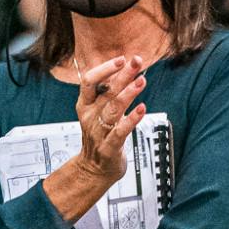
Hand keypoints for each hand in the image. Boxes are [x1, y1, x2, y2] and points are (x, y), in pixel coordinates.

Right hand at [74, 52, 147, 183]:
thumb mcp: (99, 111)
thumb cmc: (100, 135)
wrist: (94, 169)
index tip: (121, 59)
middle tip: (137, 62)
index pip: (89, 81)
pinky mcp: (109, 147)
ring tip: (142, 81)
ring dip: (128, 93)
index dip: (105, 69)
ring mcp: (99, 132)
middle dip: (123, 75)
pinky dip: (132, 119)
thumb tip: (127, 68)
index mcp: (85, 105)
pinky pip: (121, 131)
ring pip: (113, 109)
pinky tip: (142, 108)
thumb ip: (109, 92)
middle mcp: (90, 116)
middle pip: (106, 91)